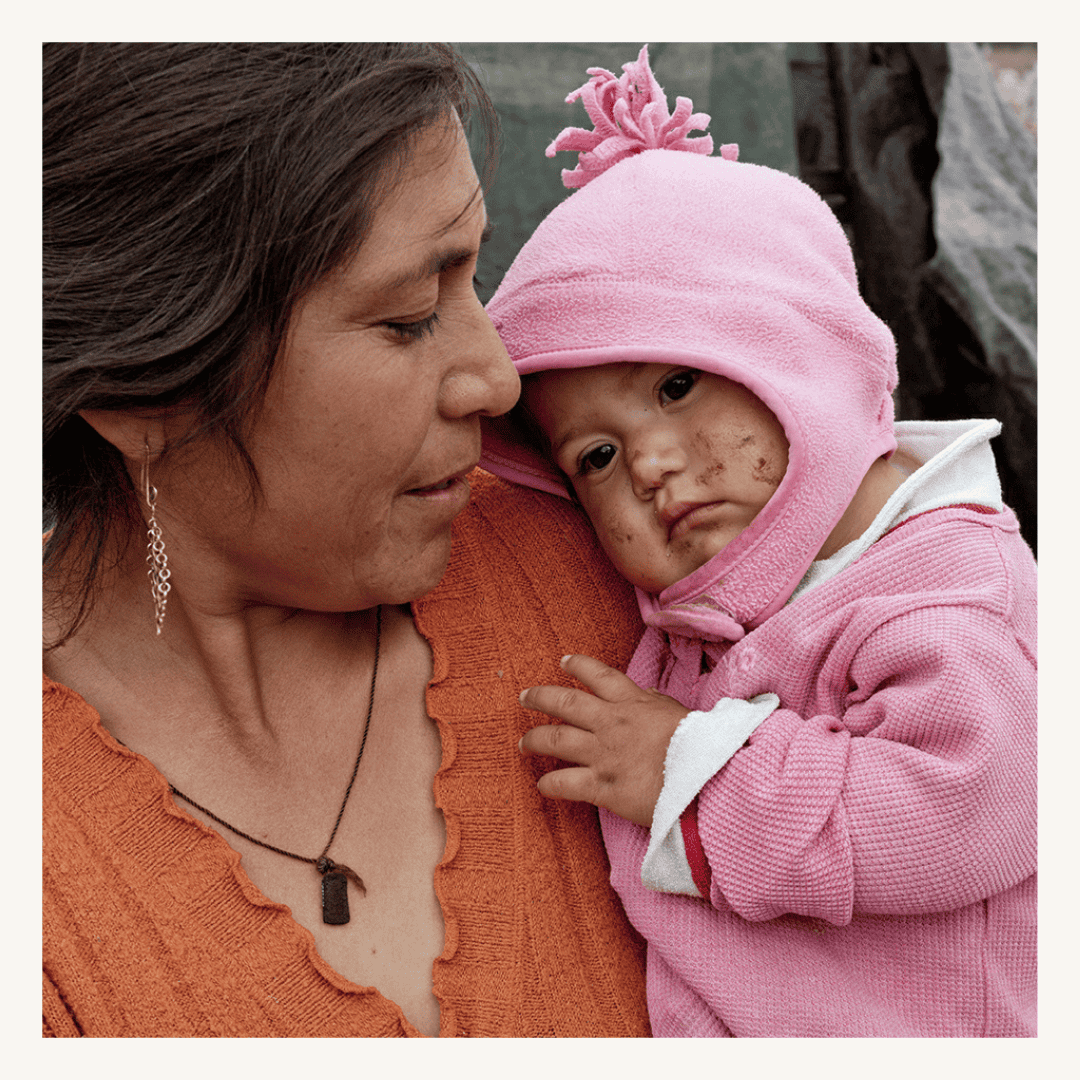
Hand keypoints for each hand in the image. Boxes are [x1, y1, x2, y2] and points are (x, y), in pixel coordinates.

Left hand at [518, 654, 688, 827]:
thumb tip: (647, 696)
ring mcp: (603, 754)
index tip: (563, 661)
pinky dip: (549, 784)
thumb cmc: (701, 745)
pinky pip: (564, 783)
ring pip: (555, 739)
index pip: (598, 676)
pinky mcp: (602, 786)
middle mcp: (611, 723)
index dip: (578, 666)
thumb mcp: (679, 712)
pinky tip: (541, 785)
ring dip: (535, 739)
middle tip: (525, 697)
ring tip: (524, 742)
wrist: (707, 779)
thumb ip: (656, 704)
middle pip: (565, 702)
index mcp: (633, 702)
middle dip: (541, 697)